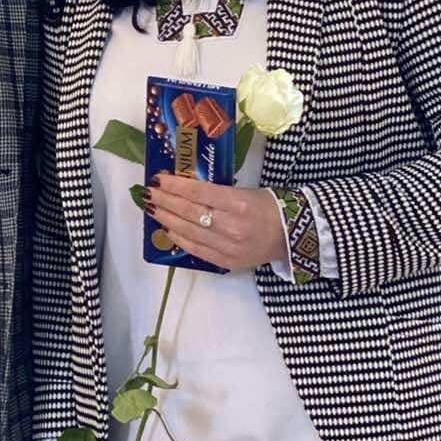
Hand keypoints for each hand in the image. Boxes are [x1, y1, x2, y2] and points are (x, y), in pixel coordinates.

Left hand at [145, 175, 285, 271]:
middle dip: (165, 201)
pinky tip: (168, 230)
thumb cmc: (268, 207)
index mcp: (237, 203)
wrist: (291, 236)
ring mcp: (228, 246)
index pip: (198, 193)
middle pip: (189, 212)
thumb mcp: (245, 191)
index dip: (175, 186)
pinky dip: (180, 239)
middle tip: (149, 192)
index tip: (158, 179)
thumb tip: (184, 187)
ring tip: (153, 209)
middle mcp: (231, 226)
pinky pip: (197, 250)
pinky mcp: (227, 261)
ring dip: (167, 219)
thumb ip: (216, 192)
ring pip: (189, 231)